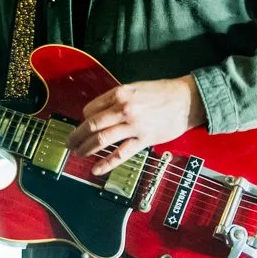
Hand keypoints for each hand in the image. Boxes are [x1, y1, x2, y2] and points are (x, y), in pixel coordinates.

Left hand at [68, 75, 206, 175]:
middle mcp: (124, 109)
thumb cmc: (162, 92)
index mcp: (120, 93)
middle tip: (69, 143)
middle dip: (76, 136)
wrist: (187, 100)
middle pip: (91, 125)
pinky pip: (120, 154)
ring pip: (102, 139)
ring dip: (86, 148)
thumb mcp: (135, 88)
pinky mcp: (144, 140)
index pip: (91, 109)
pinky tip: (95, 169)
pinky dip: (106, 163)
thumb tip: (99, 113)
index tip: (82, 126)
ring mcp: (133, 125)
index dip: (83, 119)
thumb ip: (117, 99)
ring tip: (77, 154)